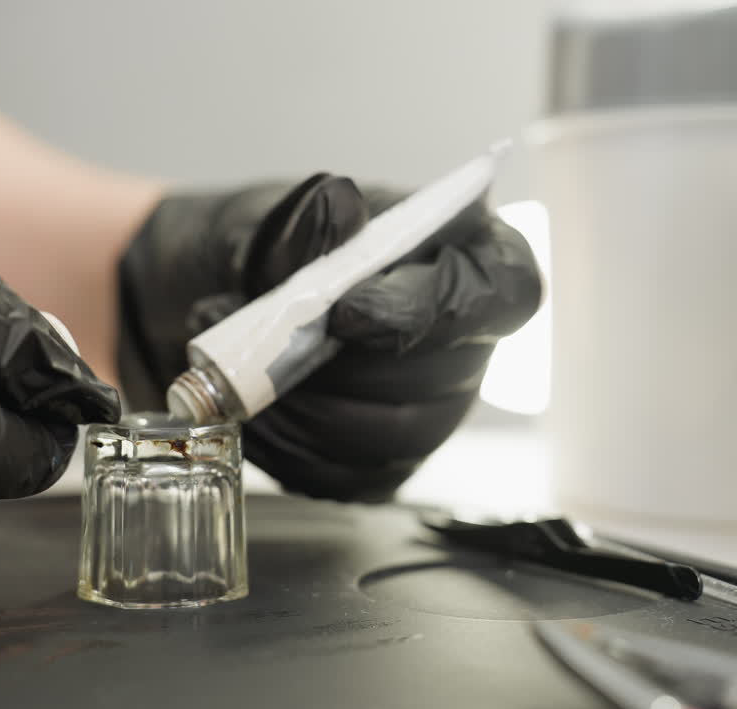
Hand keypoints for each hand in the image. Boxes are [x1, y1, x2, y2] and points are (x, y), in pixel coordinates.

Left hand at [118, 173, 542, 500]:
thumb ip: (309, 218)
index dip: (432, 307)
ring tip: (239, 371)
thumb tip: (337, 206)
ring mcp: (436, 409)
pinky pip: (349, 475)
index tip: (346, 310)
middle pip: (440, 376)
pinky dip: (287, 448)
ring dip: (305, 409)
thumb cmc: (281, 248)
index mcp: (474, 258)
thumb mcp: (283, 218)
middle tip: (262, 340)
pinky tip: (253, 409)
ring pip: (391, 435)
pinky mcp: (389, 461)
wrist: (233, 302)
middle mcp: (470, 343)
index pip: (503, 292)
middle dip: (340, 367)